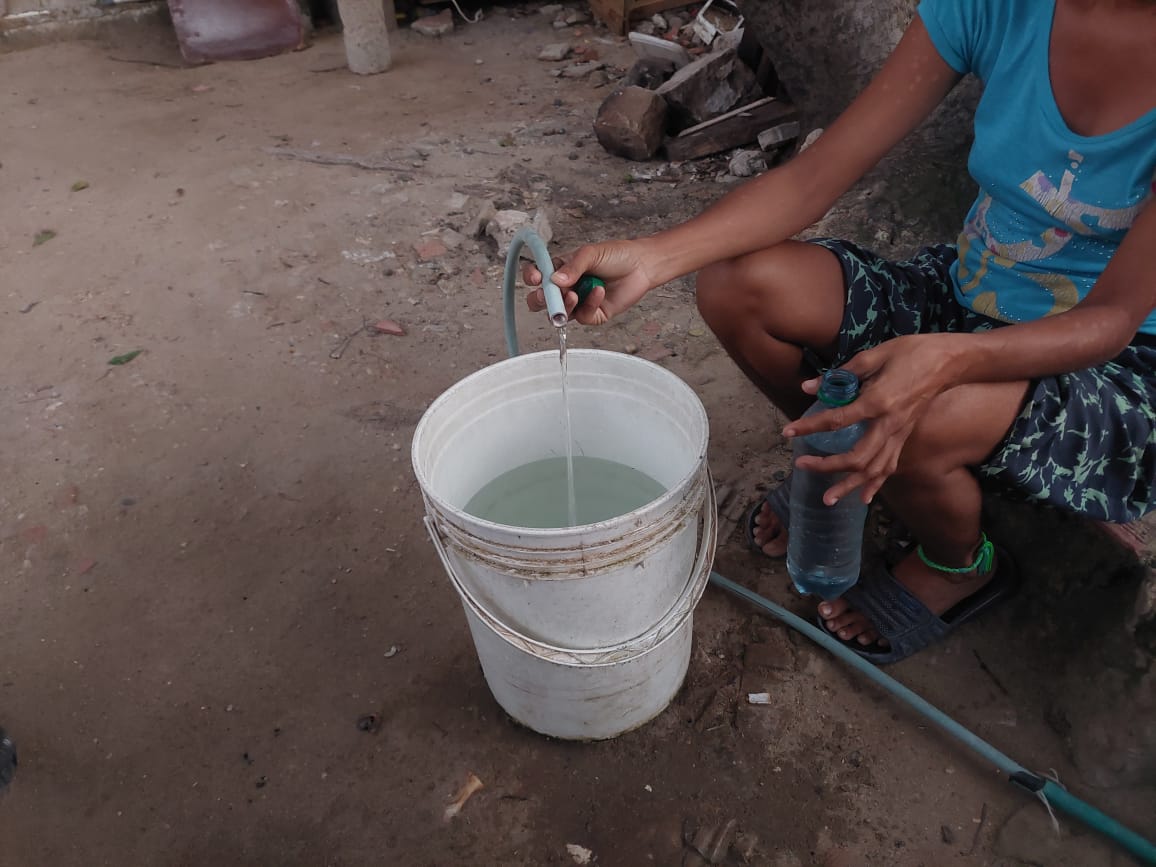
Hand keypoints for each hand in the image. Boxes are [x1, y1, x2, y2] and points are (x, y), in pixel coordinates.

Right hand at [523, 239, 654, 325]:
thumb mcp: (591, 254)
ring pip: (560, 314)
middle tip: (547, 296)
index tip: (536, 278)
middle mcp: (567, 288)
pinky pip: (584, 316)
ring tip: (574, 295)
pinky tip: (598, 291)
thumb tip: (554, 280)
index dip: (532, 278)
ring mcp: (579, 303)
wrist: (642, 265)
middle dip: (541, 300)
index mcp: (561, 270)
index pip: (538, 276)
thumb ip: (572, 267)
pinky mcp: (593, 314)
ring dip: (565, 306)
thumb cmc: (616, 255)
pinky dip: (589, 304)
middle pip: (542, 301)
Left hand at [782, 334, 957, 504]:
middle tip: (802, 465)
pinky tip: (863, 497)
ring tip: (828, 499)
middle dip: (827, 466)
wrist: (949, 361)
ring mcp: (900, 434)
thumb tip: (809, 387)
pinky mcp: (906, 437)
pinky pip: (890, 466)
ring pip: (874, 470)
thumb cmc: (911, 352)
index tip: (788, 432)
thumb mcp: (874, 356)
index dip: (809, 427)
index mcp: (878, 401)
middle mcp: (889, 424)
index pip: (837, 420)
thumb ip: (841, 374)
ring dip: (849, 486)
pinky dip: (876, 484)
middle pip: (857, 458)